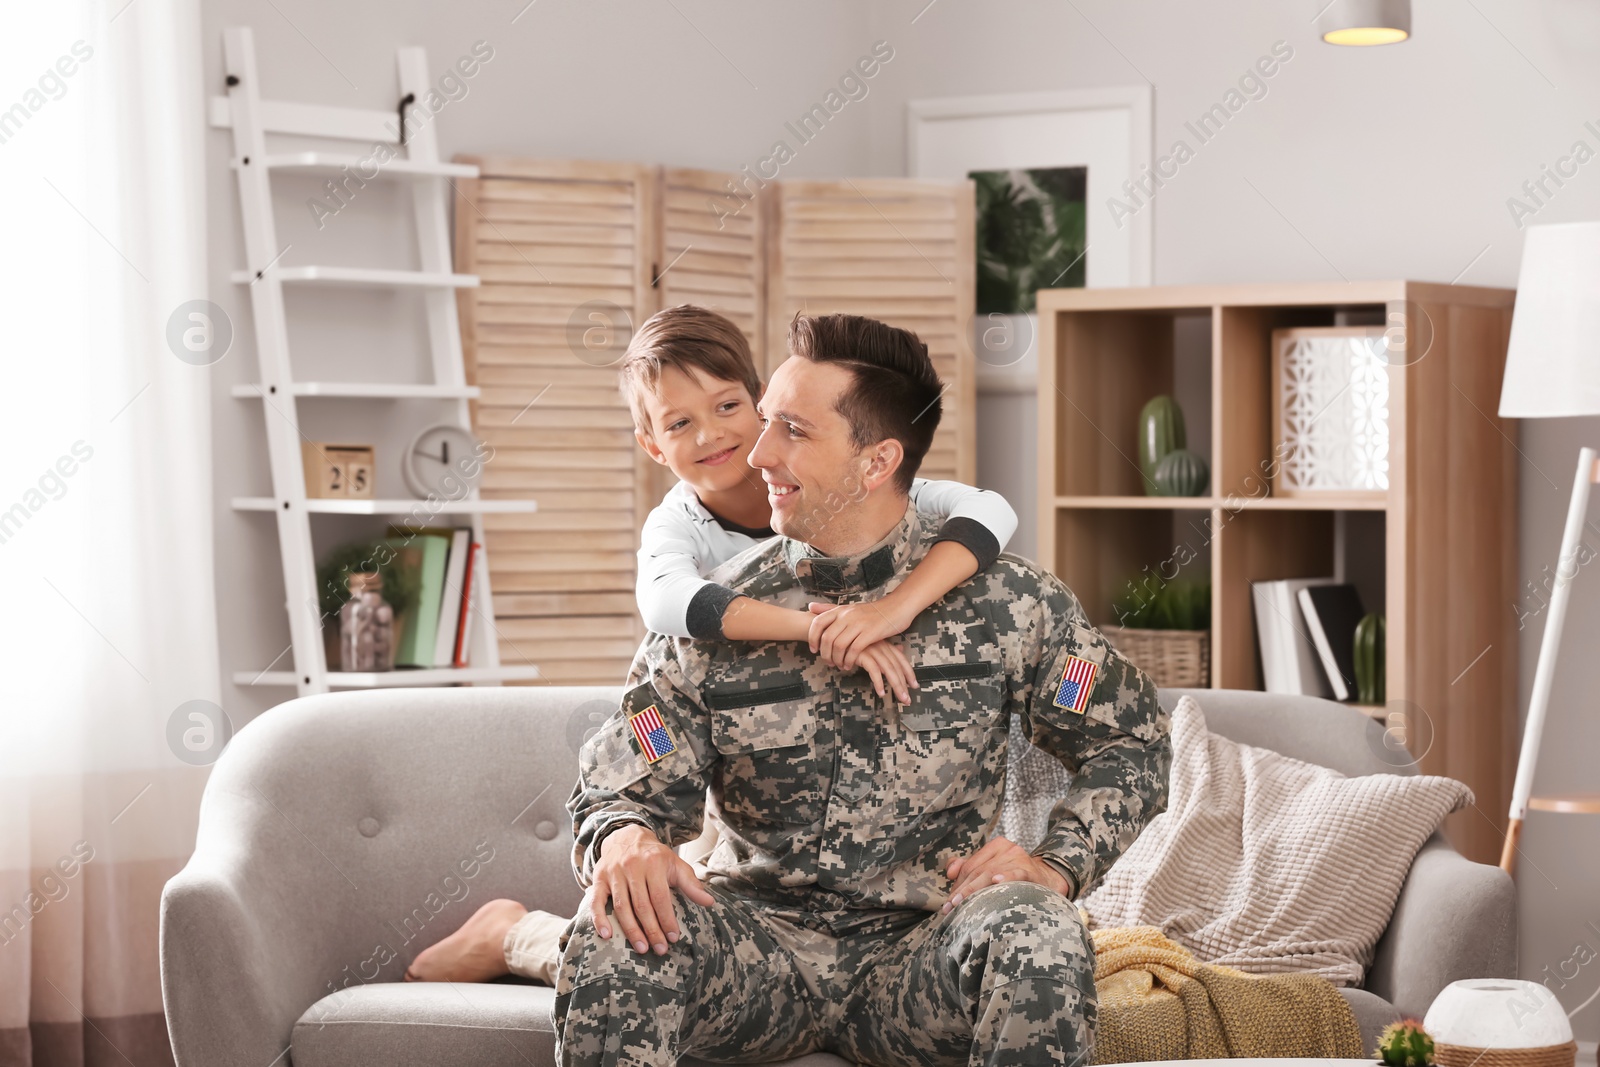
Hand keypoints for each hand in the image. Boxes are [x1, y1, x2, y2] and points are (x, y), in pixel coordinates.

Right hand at [591, 823, 715, 954]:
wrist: (626, 837)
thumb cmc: (654, 856)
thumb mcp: (675, 864)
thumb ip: (691, 884)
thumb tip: (710, 902)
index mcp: (654, 863)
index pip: (660, 897)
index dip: (667, 918)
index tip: (673, 937)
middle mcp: (632, 867)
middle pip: (642, 905)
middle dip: (652, 929)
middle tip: (660, 949)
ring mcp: (613, 874)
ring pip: (621, 906)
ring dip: (631, 930)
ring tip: (642, 948)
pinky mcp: (598, 880)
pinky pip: (596, 901)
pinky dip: (599, 919)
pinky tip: (606, 935)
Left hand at [808, 599, 912, 669]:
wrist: (896, 607)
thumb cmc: (872, 611)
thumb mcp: (849, 608)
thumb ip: (830, 609)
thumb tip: (810, 607)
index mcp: (841, 610)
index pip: (818, 623)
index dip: (812, 638)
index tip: (813, 649)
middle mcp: (847, 616)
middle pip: (827, 638)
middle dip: (825, 654)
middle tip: (828, 662)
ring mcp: (859, 624)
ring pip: (839, 645)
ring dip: (836, 659)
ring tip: (839, 665)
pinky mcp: (870, 633)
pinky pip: (854, 650)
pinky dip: (849, 660)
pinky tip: (849, 665)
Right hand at [854, 640, 916, 705]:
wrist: (833, 633)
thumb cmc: (851, 640)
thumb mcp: (870, 644)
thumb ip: (884, 648)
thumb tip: (899, 649)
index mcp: (884, 643)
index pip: (901, 659)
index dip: (909, 673)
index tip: (914, 685)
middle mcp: (881, 646)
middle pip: (897, 667)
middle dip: (904, 684)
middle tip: (908, 699)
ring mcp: (872, 649)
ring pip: (889, 669)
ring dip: (896, 685)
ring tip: (900, 698)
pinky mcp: (862, 654)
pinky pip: (874, 670)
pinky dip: (878, 682)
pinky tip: (881, 692)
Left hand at [941, 836, 1071, 914]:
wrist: (1050, 881)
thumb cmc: (1017, 879)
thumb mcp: (994, 869)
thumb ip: (970, 868)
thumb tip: (949, 872)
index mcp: (995, 846)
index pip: (970, 866)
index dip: (957, 885)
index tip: (948, 904)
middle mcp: (1006, 848)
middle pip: (977, 870)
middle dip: (962, 891)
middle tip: (951, 908)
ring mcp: (1019, 858)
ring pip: (990, 873)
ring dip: (975, 891)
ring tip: (963, 905)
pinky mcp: (1030, 870)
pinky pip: (1015, 873)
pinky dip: (1005, 877)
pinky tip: (996, 882)